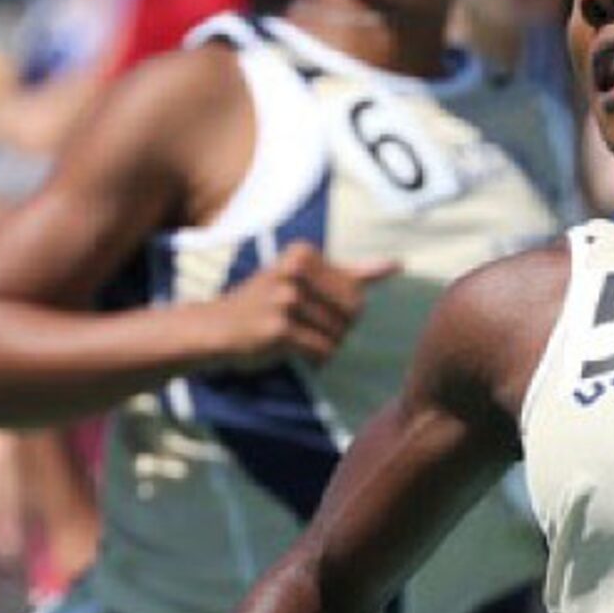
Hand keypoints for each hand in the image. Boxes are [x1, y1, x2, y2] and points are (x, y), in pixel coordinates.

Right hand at [205, 241, 397, 368]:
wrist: (215, 328)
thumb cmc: (265, 303)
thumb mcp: (303, 277)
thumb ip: (351, 272)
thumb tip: (398, 264)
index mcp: (303, 253)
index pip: (356, 292)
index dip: (343, 310)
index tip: (313, 307)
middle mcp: (294, 271)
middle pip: (352, 314)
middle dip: (337, 329)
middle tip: (306, 326)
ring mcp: (285, 299)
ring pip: (338, 336)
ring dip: (324, 346)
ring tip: (296, 337)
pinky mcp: (279, 329)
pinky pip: (322, 352)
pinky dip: (314, 359)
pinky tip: (292, 352)